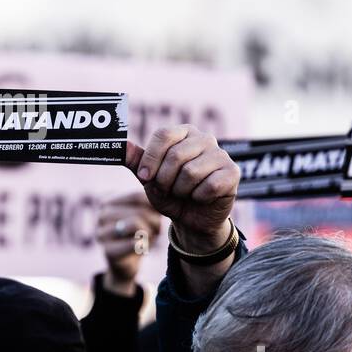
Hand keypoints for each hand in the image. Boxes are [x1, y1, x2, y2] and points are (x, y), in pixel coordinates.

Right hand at [95, 192, 162, 295]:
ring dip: (150, 234)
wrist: (126, 264)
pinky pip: (133, 243)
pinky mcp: (107, 251)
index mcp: (108, 200)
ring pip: (136, 223)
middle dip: (155, 223)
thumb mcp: (146, 213)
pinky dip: (144, 246)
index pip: (138, 197)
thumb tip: (159, 194)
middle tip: (156, 232)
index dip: (155, 208)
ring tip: (149, 239)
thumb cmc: (138, 234)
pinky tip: (142, 249)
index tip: (158, 217)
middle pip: (139, 211)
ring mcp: (101, 233)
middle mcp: (101, 214)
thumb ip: (151, 202)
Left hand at [126, 126, 238, 295]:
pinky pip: (209, 186)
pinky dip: (199, 197)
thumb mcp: (149, 178)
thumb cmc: (170, 194)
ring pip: (191, 172)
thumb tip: (119, 145)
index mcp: (182, 132)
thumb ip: (135, 160)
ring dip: (181, 191)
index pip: (163, 134)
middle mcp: (204, 138)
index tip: (145, 177)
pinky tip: (201, 197)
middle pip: (175, 155)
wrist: (192, 219)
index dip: (150, 159)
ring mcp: (221, 154)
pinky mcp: (232, 173)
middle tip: (169, 189)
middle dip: (165, 180)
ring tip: (185, 193)